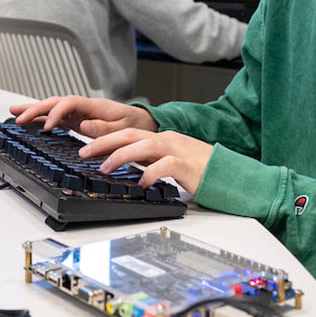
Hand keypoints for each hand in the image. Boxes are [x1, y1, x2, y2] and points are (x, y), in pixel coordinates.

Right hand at [11, 95, 157, 137]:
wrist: (141, 122)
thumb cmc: (133, 123)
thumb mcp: (122, 127)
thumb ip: (104, 127)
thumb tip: (84, 125)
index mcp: (93, 105)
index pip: (68, 103)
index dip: (55, 113)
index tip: (47, 127)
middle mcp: (83, 106)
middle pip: (54, 102)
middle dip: (36, 108)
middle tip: (19, 117)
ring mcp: (78, 112)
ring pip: (52, 107)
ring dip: (33, 110)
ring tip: (14, 112)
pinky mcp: (76, 119)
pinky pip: (55, 117)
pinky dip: (41, 118)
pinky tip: (28, 121)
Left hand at [80, 129, 212, 194]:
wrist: (230, 175)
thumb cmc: (201, 171)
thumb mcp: (170, 161)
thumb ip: (151, 160)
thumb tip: (128, 166)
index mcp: (163, 139)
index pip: (129, 133)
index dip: (106, 139)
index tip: (87, 147)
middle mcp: (169, 140)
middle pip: (132, 134)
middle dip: (105, 142)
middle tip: (85, 152)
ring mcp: (179, 151)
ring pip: (146, 145)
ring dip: (122, 155)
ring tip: (105, 167)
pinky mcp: (189, 166)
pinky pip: (166, 165)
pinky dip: (151, 173)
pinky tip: (141, 182)